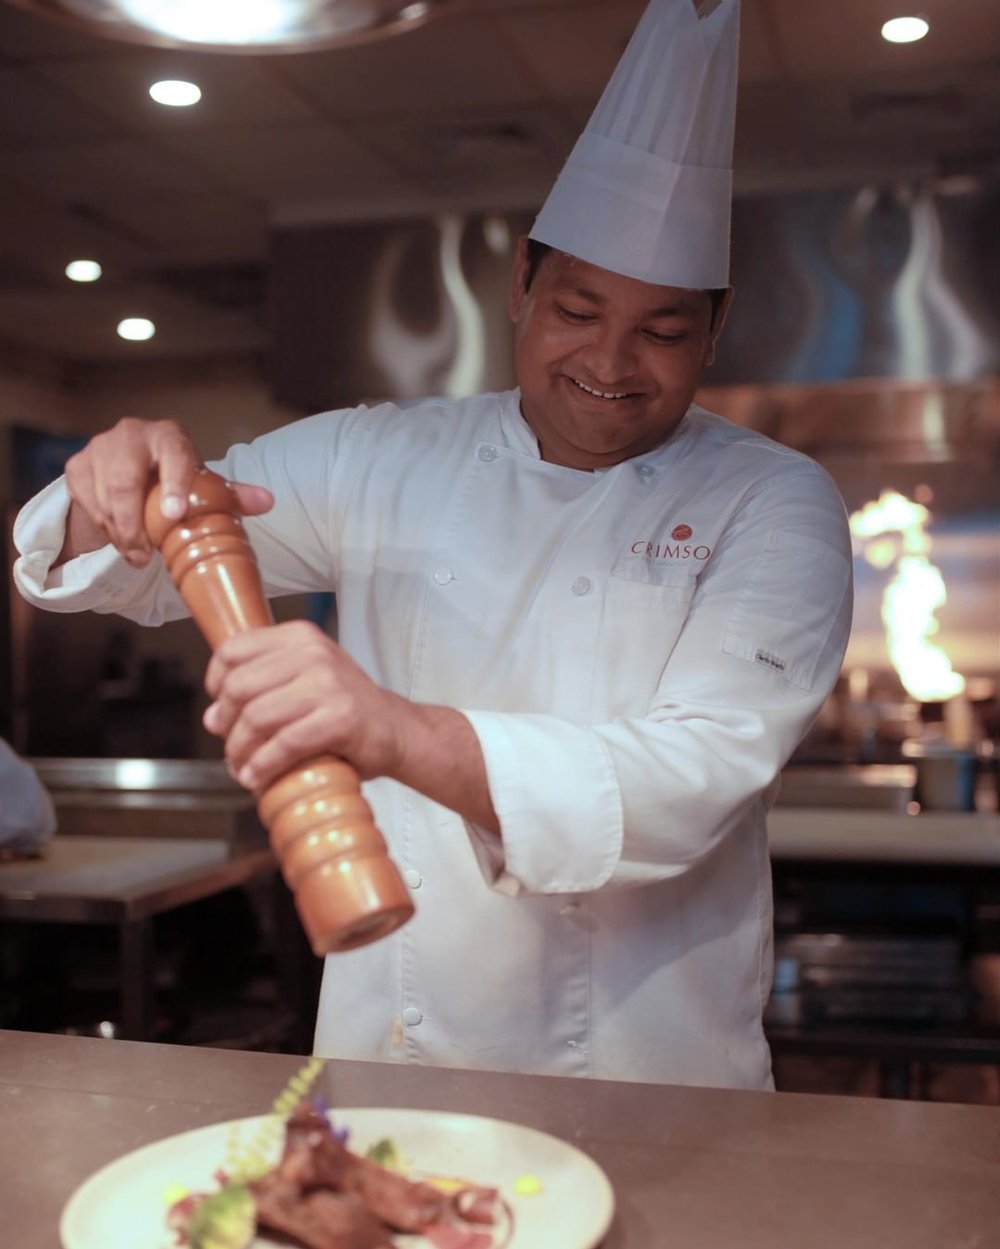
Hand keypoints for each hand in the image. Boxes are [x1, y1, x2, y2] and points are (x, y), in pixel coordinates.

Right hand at [61, 417, 272, 567]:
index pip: (174, 456)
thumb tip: (268, 501)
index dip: (175, 484)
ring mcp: (100, 448)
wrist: (131, 470)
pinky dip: (103, 527)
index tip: (175, 515)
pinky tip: (118, 538)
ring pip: (104, 498)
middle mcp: (131, 434)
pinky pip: (86, 504)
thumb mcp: (203, 485)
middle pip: (125, 482)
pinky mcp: (78, 465)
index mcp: (169, 436)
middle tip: (144, 557)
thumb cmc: (175, 479)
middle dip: (134, 525)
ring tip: (136, 555)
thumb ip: (232, 494)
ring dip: (119, 533)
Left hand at [202, 622, 407, 792]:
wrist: (396, 730)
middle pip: (239, 687)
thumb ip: (261, 685)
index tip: (221, 708)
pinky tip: (257, 778)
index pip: (232, 651)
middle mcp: (314, 653)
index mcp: (300, 637)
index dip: (215, 683)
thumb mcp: (304, 678)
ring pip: (256, 717)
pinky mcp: (340, 719)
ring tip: (242, 768)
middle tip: (232, 747)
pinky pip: (284, 744)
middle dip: (225, 725)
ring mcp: (329, 684)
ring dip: (240, 751)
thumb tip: (211, 717)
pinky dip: (262, 766)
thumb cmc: (343, 708)